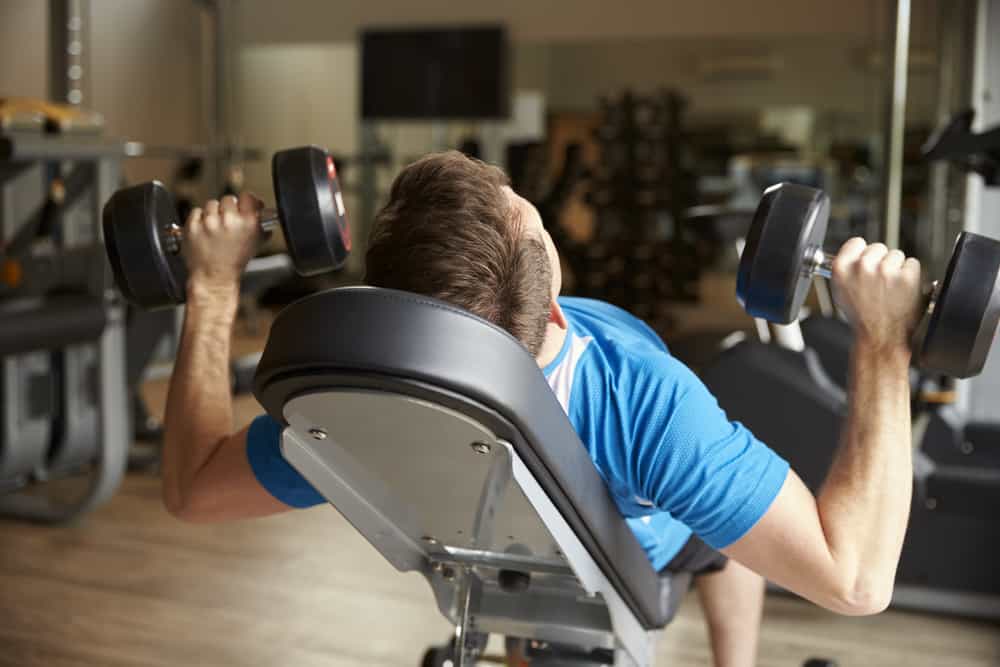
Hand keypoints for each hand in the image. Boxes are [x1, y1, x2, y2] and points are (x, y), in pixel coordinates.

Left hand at [182, 193, 262, 292]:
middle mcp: (229, 221)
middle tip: (227, 222)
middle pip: (228, 199)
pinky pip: (196, 212)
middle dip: (228, 209)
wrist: (214, 277)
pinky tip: (204, 231)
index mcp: (248, 223)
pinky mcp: (193, 226)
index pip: (247, 196)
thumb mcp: (256, 243)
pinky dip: (199, 219)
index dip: (245, 201)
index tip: (243, 205)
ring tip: (215, 229)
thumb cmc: (235, 262)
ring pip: (211, 204)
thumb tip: (261, 209)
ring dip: (213, 214)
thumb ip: (261, 225)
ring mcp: (209, 223)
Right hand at [831, 238, 922, 352]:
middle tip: (879, 282)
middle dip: (881, 261)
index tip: (867, 261)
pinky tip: (902, 290)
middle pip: (878, 247)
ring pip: (896, 255)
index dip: (862, 252)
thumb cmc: (862, 318)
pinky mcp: (906, 276)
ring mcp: (886, 270)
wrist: (880, 336)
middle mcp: (862, 266)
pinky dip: (911, 276)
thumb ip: (845, 270)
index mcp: (842, 268)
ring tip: (891, 289)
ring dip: (897, 269)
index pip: (856, 242)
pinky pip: (912, 264)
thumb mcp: (840, 292)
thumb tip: (852, 256)